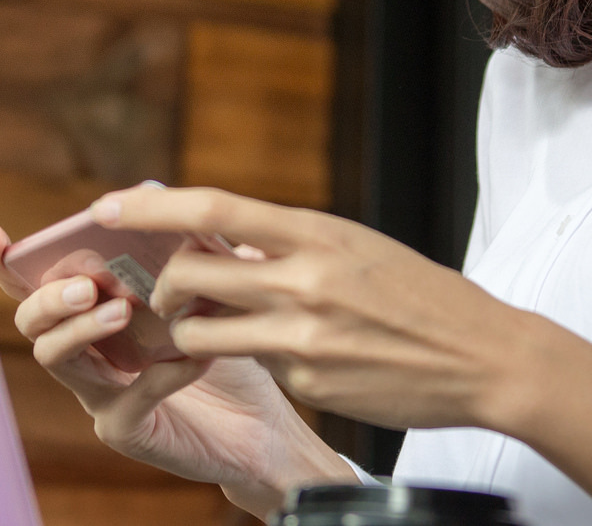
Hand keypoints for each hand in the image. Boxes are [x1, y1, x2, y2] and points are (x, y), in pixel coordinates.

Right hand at [0, 221, 352, 516]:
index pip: (35, 284)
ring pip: (58, 360)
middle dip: (49, 298)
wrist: (264, 423)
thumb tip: (179, 209)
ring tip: (121, 311)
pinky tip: (193, 359)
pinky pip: (126, 402)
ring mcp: (99, 394)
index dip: (5, 262)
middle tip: (86, 285)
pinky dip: (156, 376)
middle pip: (32, 322)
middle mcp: (86, 351)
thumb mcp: (214, 288)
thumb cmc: (231, 346)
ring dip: (82, 329)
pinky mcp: (127, 431)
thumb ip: (192, 252)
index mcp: (94, 310)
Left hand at [99, 186, 540, 432]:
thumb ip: (291, 242)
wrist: (484, 356)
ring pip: (202, 334)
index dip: (151, 207)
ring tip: (201, 332)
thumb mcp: (355, 246)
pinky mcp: (308, 385)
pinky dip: (256, 362)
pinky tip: (293, 360)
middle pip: (189, 275)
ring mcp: (303, 338)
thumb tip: (226, 237)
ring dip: (187, 334)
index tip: (107, 205)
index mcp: (315, 232)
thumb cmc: (419, 294)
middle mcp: (302, 280)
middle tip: (164, 294)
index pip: (212, 209)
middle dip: (161, 287)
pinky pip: (255, 369)